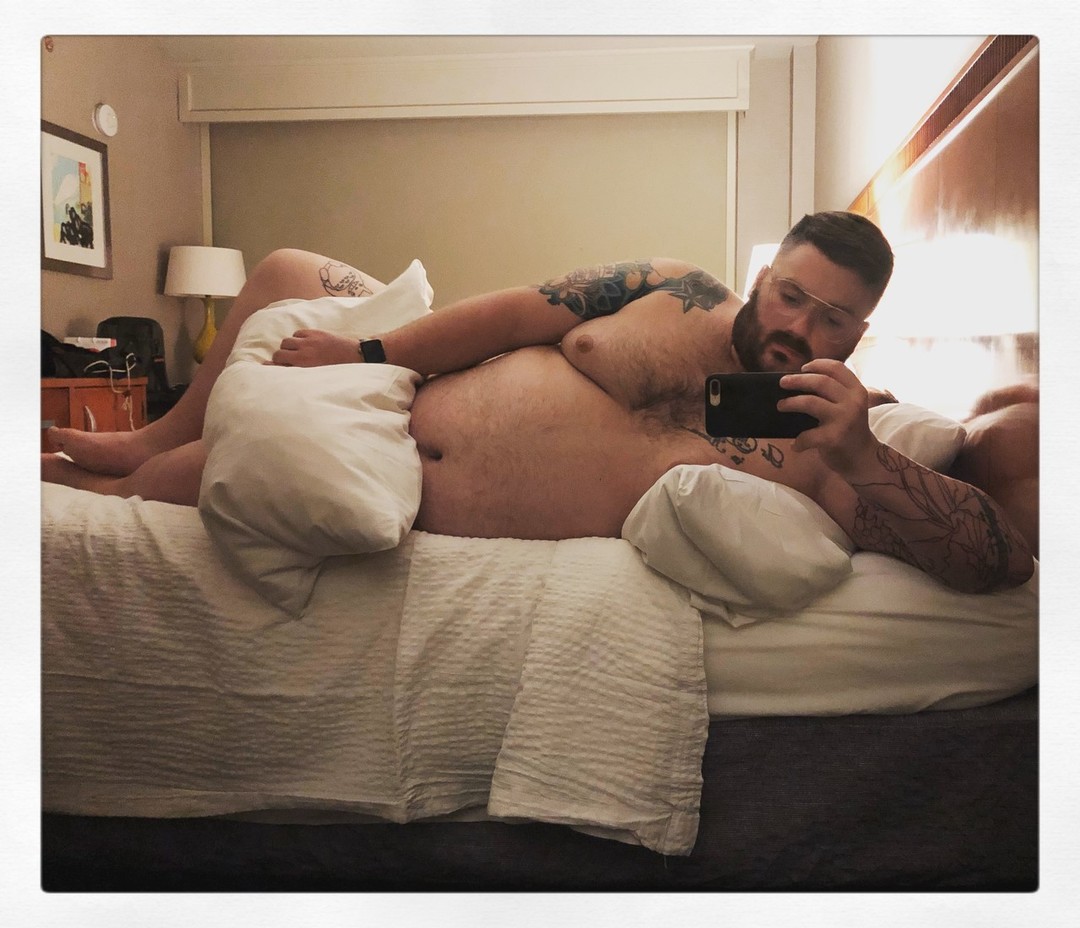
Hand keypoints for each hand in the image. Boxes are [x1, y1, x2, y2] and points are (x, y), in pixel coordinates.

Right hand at [269, 329, 358, 366]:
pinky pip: (297, 333)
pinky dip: (297, 338)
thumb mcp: (317, 376)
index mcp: (305, 366)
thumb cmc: (337, 371)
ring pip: (286, 341)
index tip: (267, 367)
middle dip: (280, 357)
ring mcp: (309, 342)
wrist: (355, 356)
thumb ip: (300, 373)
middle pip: (280, 352)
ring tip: (295, 352)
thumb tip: (284, 371)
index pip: (280, 364)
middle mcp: (304, 353)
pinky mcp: (315, 333)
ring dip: (288, 347)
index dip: (272, 366)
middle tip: (284, 360)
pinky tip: (304, 344)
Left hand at [778, 359, 879, 478]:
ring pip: (810, 402)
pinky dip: (798, 441)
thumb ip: (834, 394)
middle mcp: (852, 402)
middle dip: (797, 380)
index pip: (837, 368)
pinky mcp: (834, 438)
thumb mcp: (849, 406)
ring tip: (781, 406)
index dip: (817, 365)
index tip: (803, 368)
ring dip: (790, 403)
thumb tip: (798, 382)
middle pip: (820, 381)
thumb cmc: (850, 430)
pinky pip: (808, 435)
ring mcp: (844, 420)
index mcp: (857, 391)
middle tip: (782, 383)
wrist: (863, 458)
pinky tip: (796, 445)